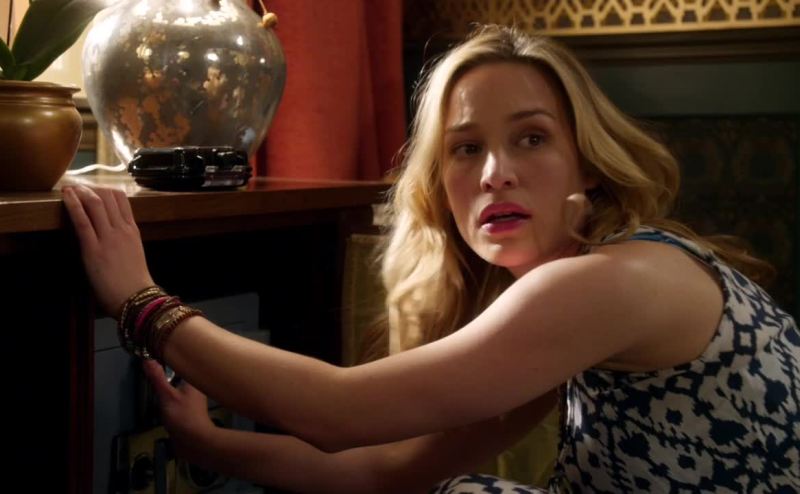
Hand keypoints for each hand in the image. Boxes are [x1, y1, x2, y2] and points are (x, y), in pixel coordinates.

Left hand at [62, 185, 154, 316]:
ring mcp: (108, 237)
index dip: (105, 189)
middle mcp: (121, 229)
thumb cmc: (134, 280)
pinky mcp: (94, 249)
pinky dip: (73, 205)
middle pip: (107, 196)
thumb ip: (123, 238)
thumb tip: (109, 230)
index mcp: (133, 229)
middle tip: (77, 186)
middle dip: (90, 187)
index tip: (93, 188)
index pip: (121, 199)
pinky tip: (66, 197)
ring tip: (69, 188)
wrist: (136, 297)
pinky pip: (82, 221)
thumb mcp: (134, 252)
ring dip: (81, 192)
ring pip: (95, 203)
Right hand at [142, 360, 215, 462]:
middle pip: (180, 372)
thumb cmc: (183, 416)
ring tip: (155, 375)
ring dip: (168, 381)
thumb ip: (158, 378)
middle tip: (153, 362)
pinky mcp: (187, 408)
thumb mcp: (167, 396)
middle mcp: (195, 386)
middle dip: (168, 369)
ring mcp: (192, 398)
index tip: (159, 350)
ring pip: (178, 384)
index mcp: (194, 380)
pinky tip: (162, 394)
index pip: (183, 362)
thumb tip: (148, 360)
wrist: (194, 441)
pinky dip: (170, 392)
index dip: (172, 356)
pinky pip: (177, 395)